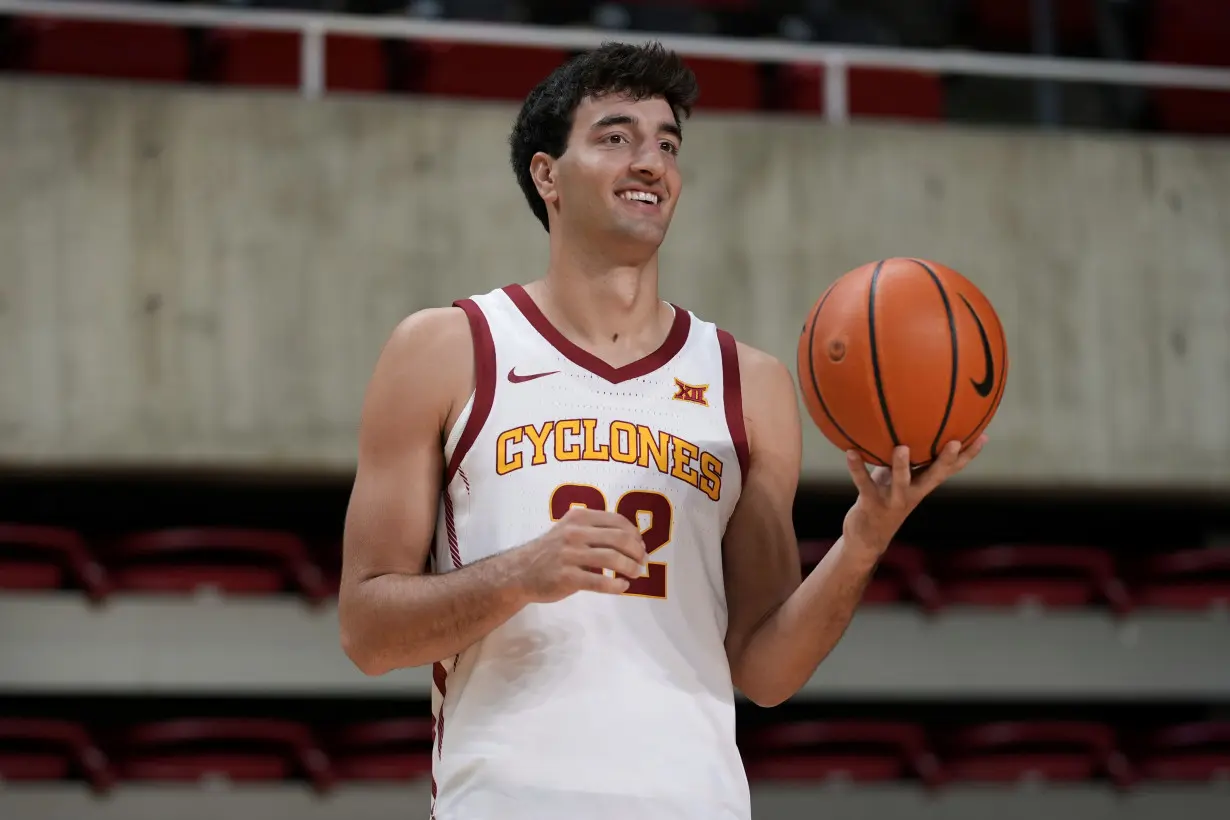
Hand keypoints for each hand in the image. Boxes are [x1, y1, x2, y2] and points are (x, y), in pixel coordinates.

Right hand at [510, 507, 646, 603]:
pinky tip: (622, 587)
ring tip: (636, 574)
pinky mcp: (567, 577)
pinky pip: (600, 582)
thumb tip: (630, 540)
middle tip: (643, 561)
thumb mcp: (569, 529)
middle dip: (637, 551)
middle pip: (619, 538)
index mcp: (579, 517)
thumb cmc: (550, 551)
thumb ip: (593, 529)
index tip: (641, 545)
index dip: (635, 533)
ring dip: (631, 567)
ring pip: (612, 558)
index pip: (617, 521)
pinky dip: (616, 585)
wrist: (520, 572)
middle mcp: (575, 532)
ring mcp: (570, 554)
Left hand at [842, 435, 987, 553]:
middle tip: (956, 441)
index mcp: (922, 485)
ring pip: (901, 482)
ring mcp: (893, 500)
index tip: (983, 436)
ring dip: (901, 466)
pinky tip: (850, 452)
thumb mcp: (898, 478)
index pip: (950, 469)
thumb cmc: (885, 499)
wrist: (867, 539)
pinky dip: (856, 468)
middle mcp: (913, 493)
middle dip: (946, 460)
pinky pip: (864, 484)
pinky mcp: (871, 504)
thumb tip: (907, 428)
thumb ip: (905, 458)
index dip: (968, 455)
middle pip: (935, 476)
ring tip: (902, 448)